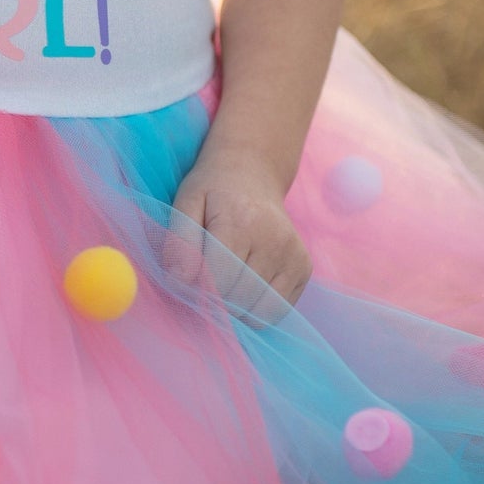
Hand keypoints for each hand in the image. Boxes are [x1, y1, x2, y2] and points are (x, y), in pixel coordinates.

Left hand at [171, 150, 311, 318]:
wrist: (252, 172)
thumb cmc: (213, 191)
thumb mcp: (186, 203)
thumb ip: (180, 241)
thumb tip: (179, 280)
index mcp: (241, 223)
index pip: (218, 280)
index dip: (198, 287)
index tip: (190, 276)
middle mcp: (274, 241)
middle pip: (237, 299)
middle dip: (215, 298)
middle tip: (206, 276)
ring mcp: (293, 256)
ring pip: (258, 311)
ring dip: (236, 306)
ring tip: (227, 278)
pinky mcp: (304, 268)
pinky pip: (277, 309)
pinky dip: (256, 306)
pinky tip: (247, 281)